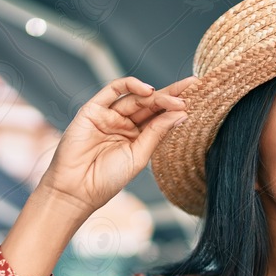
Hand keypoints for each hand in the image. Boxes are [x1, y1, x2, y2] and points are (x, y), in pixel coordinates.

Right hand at [40, 75, 195, 213]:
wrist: (77, 189)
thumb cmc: (107, 179)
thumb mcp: (139, 156)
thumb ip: (157, 132)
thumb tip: (181, 113)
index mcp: (137, 137)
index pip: (160, 116)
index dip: (176, 107)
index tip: (198, 98)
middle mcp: (123, 124)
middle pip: (151, 104)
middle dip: (172, 95)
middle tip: (193, 88)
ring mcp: (108, 115)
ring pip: (135, 97)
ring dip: (156, 95)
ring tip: (176, 99)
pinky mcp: (92, 110)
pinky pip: (112, 91)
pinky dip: (130, 85)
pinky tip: (148, 90)